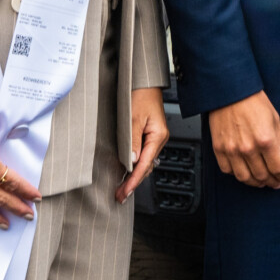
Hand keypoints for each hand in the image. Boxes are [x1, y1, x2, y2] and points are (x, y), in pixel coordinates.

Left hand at [118, 87, 168, 203]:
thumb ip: (133, 141)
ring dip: (134, 176)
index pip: (145, 164)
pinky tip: (129, 172)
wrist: (145, 83)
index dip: (134, 180)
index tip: (124, 192)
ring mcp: (156, 138)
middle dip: (133, 183)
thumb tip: (132, 161)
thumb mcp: (133, 118)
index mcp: (158, 136)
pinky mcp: (150, 136)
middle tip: (120, 195)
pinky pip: (144, 155)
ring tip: (122, 189)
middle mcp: (159, 139)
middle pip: (147, 167)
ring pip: (146, 163)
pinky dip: (136, 167)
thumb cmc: (140, 96)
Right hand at [207, 90, 279, 187]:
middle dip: (272, 181)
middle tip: (276, 182)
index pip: (278, 168)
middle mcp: (248, 148)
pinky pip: (228, 170)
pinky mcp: (219, 149)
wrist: (230, 92)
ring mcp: (232, 150)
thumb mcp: (274, 119)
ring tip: (261, 181)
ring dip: (255, 183)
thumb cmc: (253, 101)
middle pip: (262, 176)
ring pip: (245, 178)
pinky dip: (237, 175)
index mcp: (265, 140)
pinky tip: (244, 172)